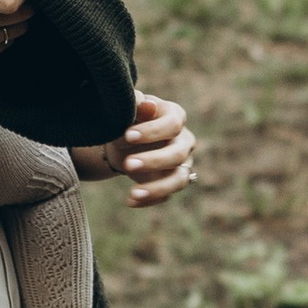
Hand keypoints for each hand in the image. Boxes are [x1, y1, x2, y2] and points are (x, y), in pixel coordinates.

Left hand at [75, 87, 197, 203]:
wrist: (123, 138)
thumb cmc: (129, 118)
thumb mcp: (129, 110)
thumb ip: (137, 106)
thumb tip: (148, 106)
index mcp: (175, 117)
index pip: (172, 124)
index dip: (152, 131)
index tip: (128, 135)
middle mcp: (184, 141)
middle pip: (177, 154)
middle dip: (153, 161)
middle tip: (128, 164)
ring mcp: (181, 164)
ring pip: (179, 180)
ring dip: (157, 188)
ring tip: (134, 193)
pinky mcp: (172, 182)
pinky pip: (167, 195)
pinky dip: (149, 200)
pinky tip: (130, 201)